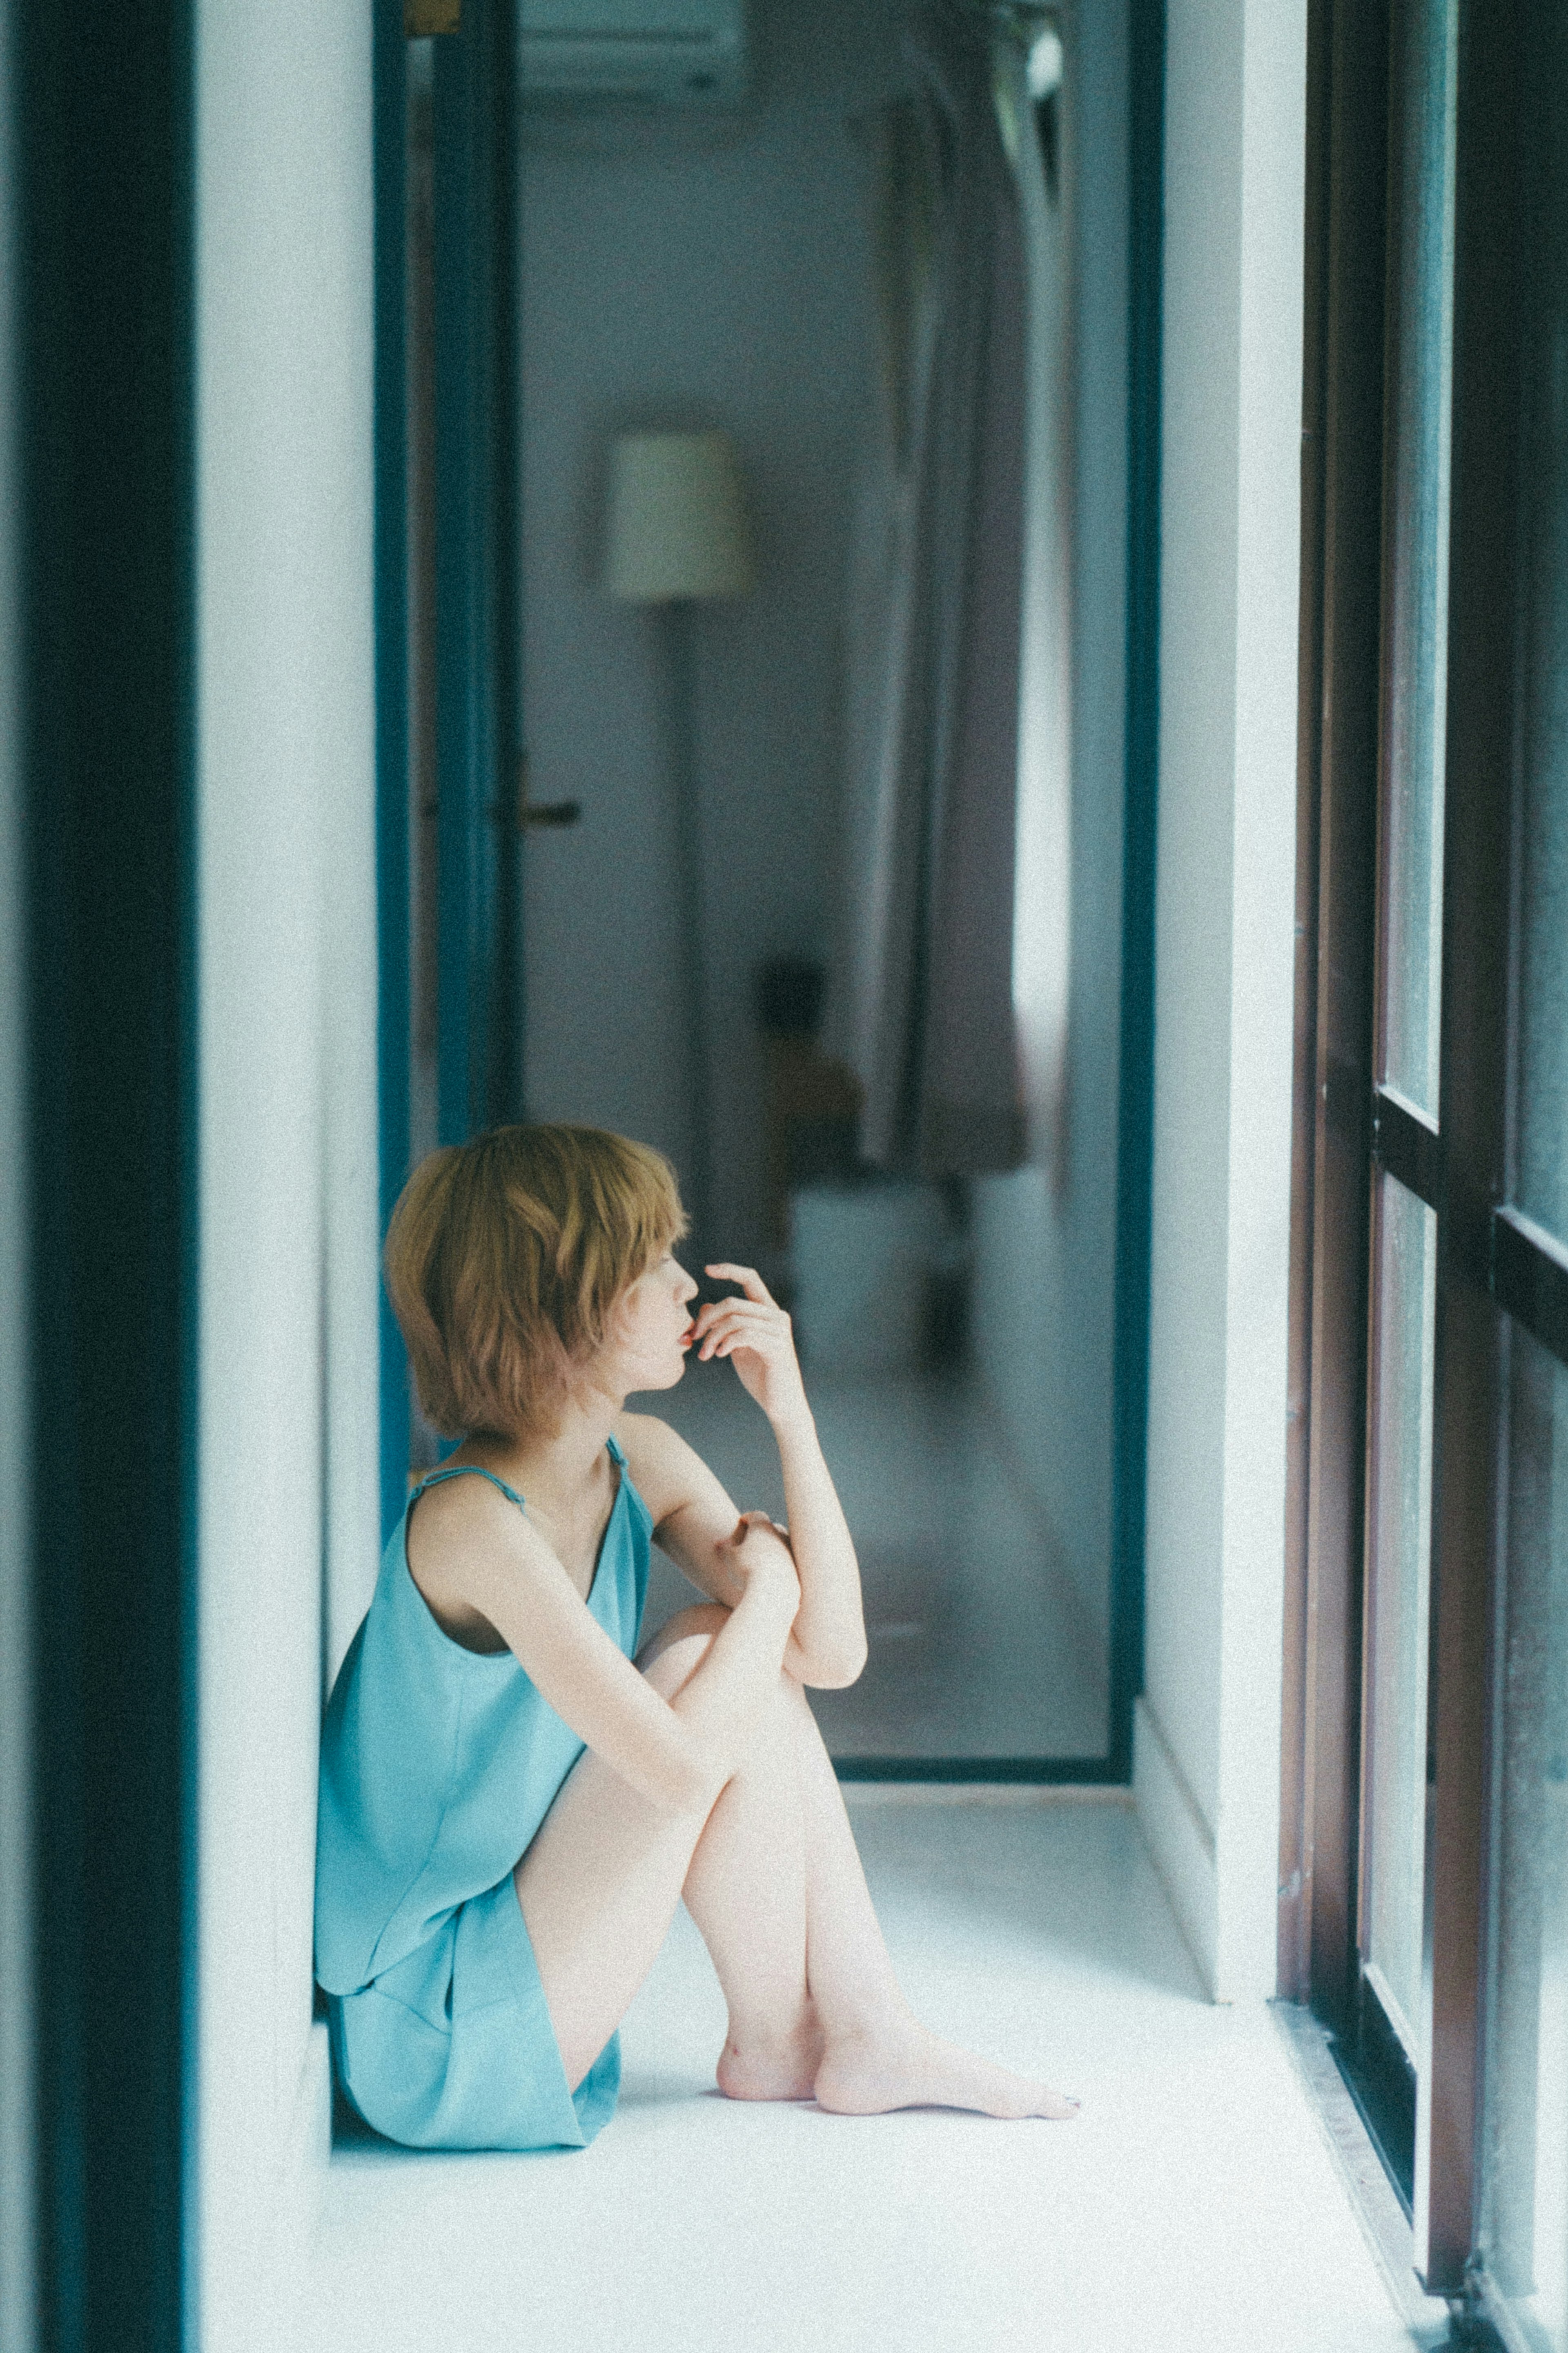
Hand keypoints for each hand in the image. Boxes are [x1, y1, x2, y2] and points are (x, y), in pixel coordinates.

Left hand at [691, 1265, 809, 1426]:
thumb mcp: (737, 1346)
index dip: (730, 1270)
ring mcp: (778, 1331)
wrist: (781, 1404)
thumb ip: (725, 1326)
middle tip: (694, 1337)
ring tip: (705, 1354)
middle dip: (707, 1319)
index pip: (751, 1278)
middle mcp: (776, 1316)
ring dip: (712, 1337)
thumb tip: (705, 1307)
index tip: (707, 1269)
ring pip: (734, 1319)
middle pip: (733, 1302)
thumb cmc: (760, 1375)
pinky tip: (720, 1355)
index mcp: (768, 1312)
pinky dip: (726, 1342)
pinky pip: (743, 1334)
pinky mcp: (776, 1347)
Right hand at [718, 1510, 799, 1612]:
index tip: (741, 1524)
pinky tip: (771, 1574)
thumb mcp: (729, 1558)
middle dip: (761, 1533)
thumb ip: (724, 1548)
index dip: (747, 1519)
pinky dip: (779, 1564)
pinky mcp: (798, 1569)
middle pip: (772, 1528)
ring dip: (772, 1549)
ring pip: (782, 1544)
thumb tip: (719, 1544)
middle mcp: (782, 1535)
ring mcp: (792, 1552)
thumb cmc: (747, 1571)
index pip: (756, 1515)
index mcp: (764, 1526)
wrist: (774, 1593)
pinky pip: (788, 1562)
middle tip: (750, 1542)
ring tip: (760, 1559)